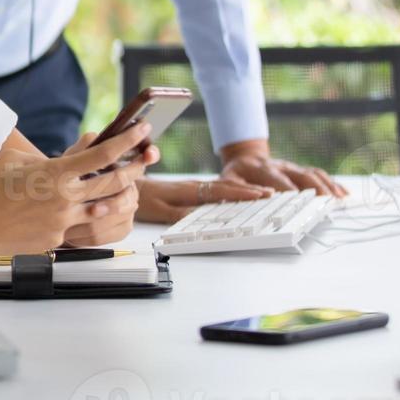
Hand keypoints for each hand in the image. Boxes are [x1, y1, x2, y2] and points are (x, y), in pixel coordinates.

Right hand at [0, 122, 156, 253]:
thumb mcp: (14, 160)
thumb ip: (42, 158)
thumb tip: (58, 162)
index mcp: (56, 173)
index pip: (102, 154)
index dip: (127, 141)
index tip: (142, 130)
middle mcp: (65, 197)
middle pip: (114, 182)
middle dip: (136, 168)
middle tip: (148, 157)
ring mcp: (64, 221)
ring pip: (106, 208)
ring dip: (122, 197)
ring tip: (131, 189)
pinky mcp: (58, 240)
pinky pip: (79, 226)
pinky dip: (84, 216)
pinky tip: (85, 211)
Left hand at [134, 178, 272, 224]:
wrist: (129, 185)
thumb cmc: (143, 199)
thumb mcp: (161, 211)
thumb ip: (182, 213)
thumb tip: (204, 215)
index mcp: (191, 190)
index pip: (222, 191)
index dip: (242, 194)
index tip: (260, 195)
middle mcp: (195, 185)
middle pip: (227, 187)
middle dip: (249, 190)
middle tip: (270, 193)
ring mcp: (193, 186)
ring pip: (222, 187)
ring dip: (242, 189)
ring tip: (260, 193)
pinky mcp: (190, 188)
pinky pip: (215, 188)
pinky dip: (230, 190)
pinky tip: (235, 195)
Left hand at [218, 140, 346, 196]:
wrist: (244, 158)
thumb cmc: (236, 174)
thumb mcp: (229, 180)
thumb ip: (240, 189)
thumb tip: (261, 196)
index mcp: (262, 168)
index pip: (277, 179)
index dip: (288, 189)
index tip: (298, 199)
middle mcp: (281, 166)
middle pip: (301, 175)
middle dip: (314, 188)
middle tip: (326, 202)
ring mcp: (292, 167)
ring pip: (313, 174)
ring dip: (327, 186)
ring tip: (338, 200)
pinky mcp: (300, 171)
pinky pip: (318, 175)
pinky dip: (332, 184)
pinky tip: (343, 194)